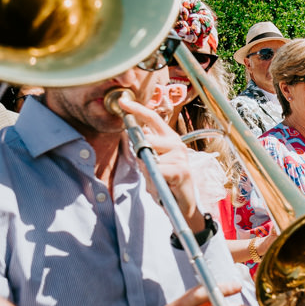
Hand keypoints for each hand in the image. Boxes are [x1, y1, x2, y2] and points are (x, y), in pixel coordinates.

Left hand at [116, 91, 200, 223]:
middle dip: (142, 155)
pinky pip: (157, 171)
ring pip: (149, 157)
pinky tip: (165, 185)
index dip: (137, 109)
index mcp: (168, 138)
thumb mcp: (151, 164)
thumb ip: (144, 151)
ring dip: (148, 172)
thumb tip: (135, 141)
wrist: (182, 204)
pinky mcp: (182, 170)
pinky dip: (155, 181)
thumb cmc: (166, 182)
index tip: (122, 101)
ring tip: (159, 180)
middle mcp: (176, 143)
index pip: (152, 118)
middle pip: (147, 139)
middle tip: (151, 170)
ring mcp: (180, 155)